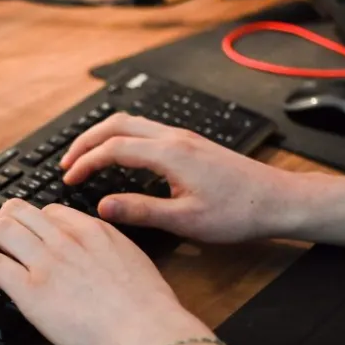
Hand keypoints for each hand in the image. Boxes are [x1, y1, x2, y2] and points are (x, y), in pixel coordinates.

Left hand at [0, 199, 211, 344]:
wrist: (146, 332)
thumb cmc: (149, 310)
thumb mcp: (134, 262)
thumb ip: (110, 253)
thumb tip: (99, 263)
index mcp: (94, 230)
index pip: (52, 212)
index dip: (35, 224)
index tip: (31, 238)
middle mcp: (67, 238)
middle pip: (19, 211)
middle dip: (3, 222)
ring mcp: (47, 262)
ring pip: (1, 229)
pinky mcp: (30, 290)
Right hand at [59, 113, 310, 243]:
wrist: (278, 200)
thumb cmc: (239, 212)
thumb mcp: (186, 221)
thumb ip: (141, 211)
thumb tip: (102, 206)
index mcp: (170, 153)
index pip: (113, 148)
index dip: (85, 162)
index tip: (68, 179)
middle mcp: (175, 138)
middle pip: (117, 123)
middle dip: (86, 140)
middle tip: (66, 163)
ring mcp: (184, 138)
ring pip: (132, 123)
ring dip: (104, 136)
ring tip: (86, 158)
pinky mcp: (191, 144)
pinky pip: (146, 131)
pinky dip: (122, 139)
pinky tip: (120, 158)